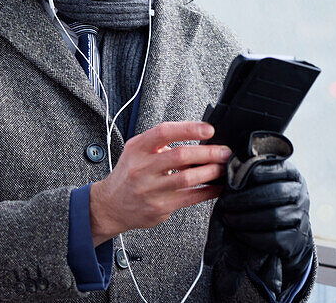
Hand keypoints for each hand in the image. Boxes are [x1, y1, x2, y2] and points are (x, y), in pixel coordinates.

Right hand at [89, 121, 231, 245]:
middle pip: (180, 156)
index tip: (209, 129)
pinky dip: (207, 191)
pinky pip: (189, 198)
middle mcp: (142, 168)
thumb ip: (162, 143)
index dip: (189, 129)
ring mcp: (150, 189)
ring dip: (210, 172)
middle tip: (224, 151)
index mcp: (138, 148)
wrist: (110, 205)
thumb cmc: (130, 174)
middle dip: (208, 152)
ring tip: (223, 167)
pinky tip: (217, 186)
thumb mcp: (138, 151)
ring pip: (187, 178)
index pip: (164, 132)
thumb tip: (200, 139)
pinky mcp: (159, 207)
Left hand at [219, 161, 310, 262]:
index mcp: (293, 176)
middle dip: (245, 199)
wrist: (292, 231)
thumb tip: (232, 166)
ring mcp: (300, 216)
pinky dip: (253, 236)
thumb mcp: (269, 182)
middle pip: (275, 193)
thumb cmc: (273, 202)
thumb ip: (255, 172)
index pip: (276, 169)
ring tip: (228, 218)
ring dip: (246, 219)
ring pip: (274, 217)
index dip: (254, 173)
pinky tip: (238, 232)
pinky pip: (274, 238)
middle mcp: (300, 194)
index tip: (233, 180)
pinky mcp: (296, 238)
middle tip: (225, 203)